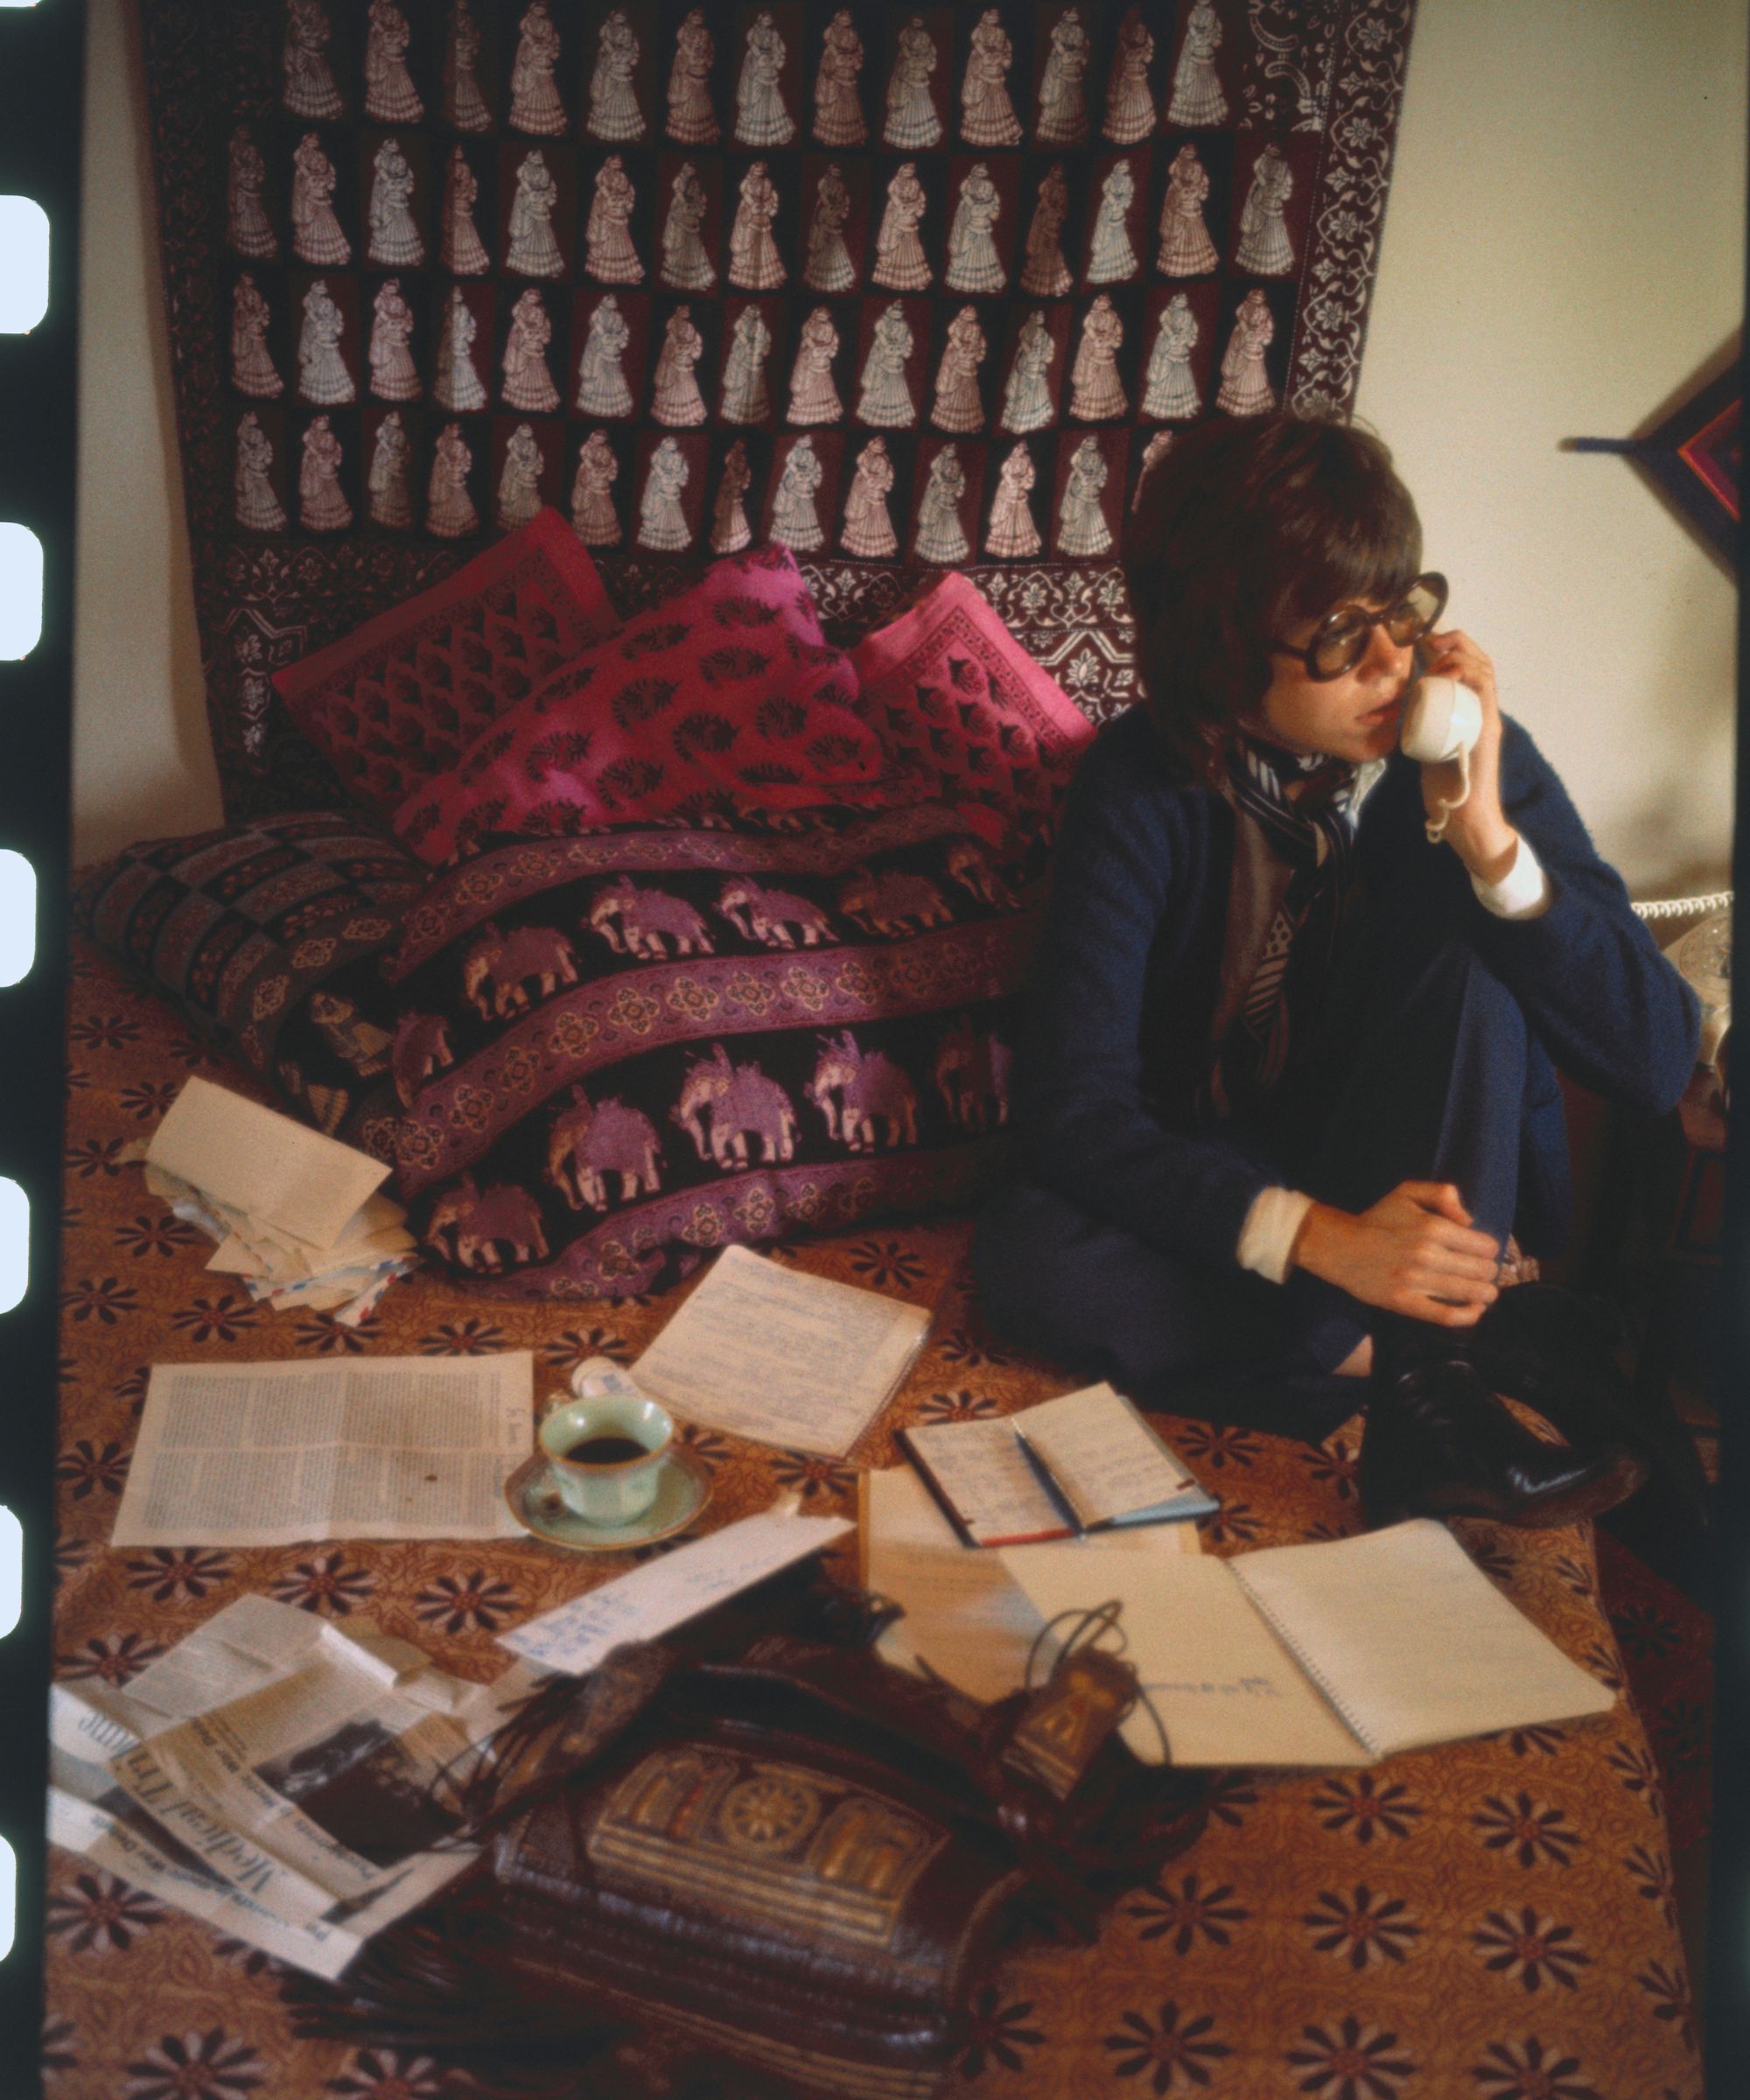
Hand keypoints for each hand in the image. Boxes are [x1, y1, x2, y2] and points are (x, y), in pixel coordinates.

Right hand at [1291, 1180, 1501, 1326]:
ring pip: (1470, 1293)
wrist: (1340, 1247)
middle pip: (1482, 1271)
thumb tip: (1469, 1220)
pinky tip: (1476, 1310)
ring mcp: (1416, 1281)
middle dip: (1488, 1272)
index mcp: (1433, 1227)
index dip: (1489, 1250)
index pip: (1485, 1246)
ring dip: (1485, 1293)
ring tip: (1484, 1291)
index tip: (1482, 1252)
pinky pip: (1446, 1316)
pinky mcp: (1405, 1302)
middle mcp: (1428, 1254)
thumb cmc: (1377, 1220)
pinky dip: (1469, 1315)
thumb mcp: (1407, 1192)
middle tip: (1481, 1272)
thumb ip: (1443, 1194)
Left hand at [1418, 628, 1518, 884]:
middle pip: (1478, 661)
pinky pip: (1485, 690)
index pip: (1466, 669)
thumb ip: (1421, 729)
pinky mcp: (1488, 727)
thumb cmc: (1445, 788)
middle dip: (1455, 642)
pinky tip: (1449, 668)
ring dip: (1460, 652)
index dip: (1448, 650)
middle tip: (1428, 638)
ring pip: (1483, 669)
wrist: (1464, 818)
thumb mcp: (1426, 747)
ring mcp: (1486, 717)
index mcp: (1468, 712)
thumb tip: (1401, 713)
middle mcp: (1481, 710)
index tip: (1422, 644)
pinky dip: (1469, 672)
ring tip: (1436, 648)